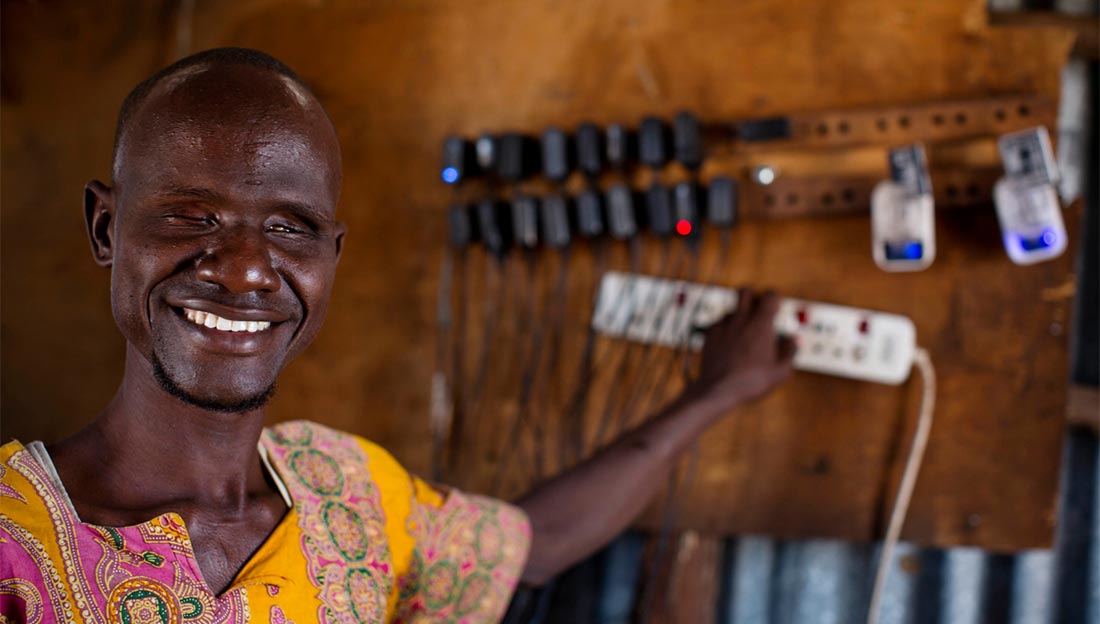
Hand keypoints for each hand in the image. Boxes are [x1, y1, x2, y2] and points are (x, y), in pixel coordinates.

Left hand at [684, 289, 795, 412]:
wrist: (718, 389)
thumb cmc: (751, 382)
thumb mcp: (780, 372)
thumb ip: (790, 352)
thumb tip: (795, 340)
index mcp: (761, 325)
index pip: (770, 295)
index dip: (775, 299)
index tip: (776, 310)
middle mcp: (741, 319)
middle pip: (745, 290)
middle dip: (752, 297)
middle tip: (756, 312)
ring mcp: (723, 325)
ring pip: (731, 308)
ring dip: (739, 316)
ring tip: (743, 336)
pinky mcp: (709, 333)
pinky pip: (719, 322)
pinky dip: (725, 329)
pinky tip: (728, 344)